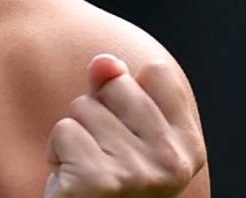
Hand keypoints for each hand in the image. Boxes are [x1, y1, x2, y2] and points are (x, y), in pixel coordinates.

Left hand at [42, 54, 204, 196]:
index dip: (126, 92)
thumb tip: (104, 61)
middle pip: (116, 86)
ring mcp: (139, 172)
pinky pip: (64, 131)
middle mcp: (172, 160)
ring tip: (85, 170)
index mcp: (188, 146)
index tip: (125, 130)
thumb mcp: (122, 136)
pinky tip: (71, 181)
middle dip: (95, 115)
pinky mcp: (101, 180)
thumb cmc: (107, 187)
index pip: (157, 72)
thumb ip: (119, 94)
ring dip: (73, 138)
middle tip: (99, 155)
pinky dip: (56, 154)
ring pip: (84, 108)